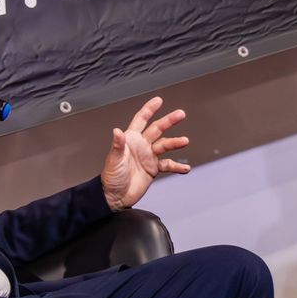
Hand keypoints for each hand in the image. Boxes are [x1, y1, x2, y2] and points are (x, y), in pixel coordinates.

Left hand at [100, 96, 190, 210]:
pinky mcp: (153, 169)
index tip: (158, 100)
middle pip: (157, 129)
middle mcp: (141, 145)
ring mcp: (149, 157)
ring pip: (165, 145)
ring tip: (184, 141)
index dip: (149, 109)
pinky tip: (185, 168)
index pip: (141, 120)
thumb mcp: (114, 160)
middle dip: (168, 121)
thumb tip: (117, 131)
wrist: (115, 196)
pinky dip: (177, 166)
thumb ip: (118, 145)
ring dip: (175, 142)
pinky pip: (168, 165)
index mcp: (131, 140)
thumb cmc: (111, 177)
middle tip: (180, 114)